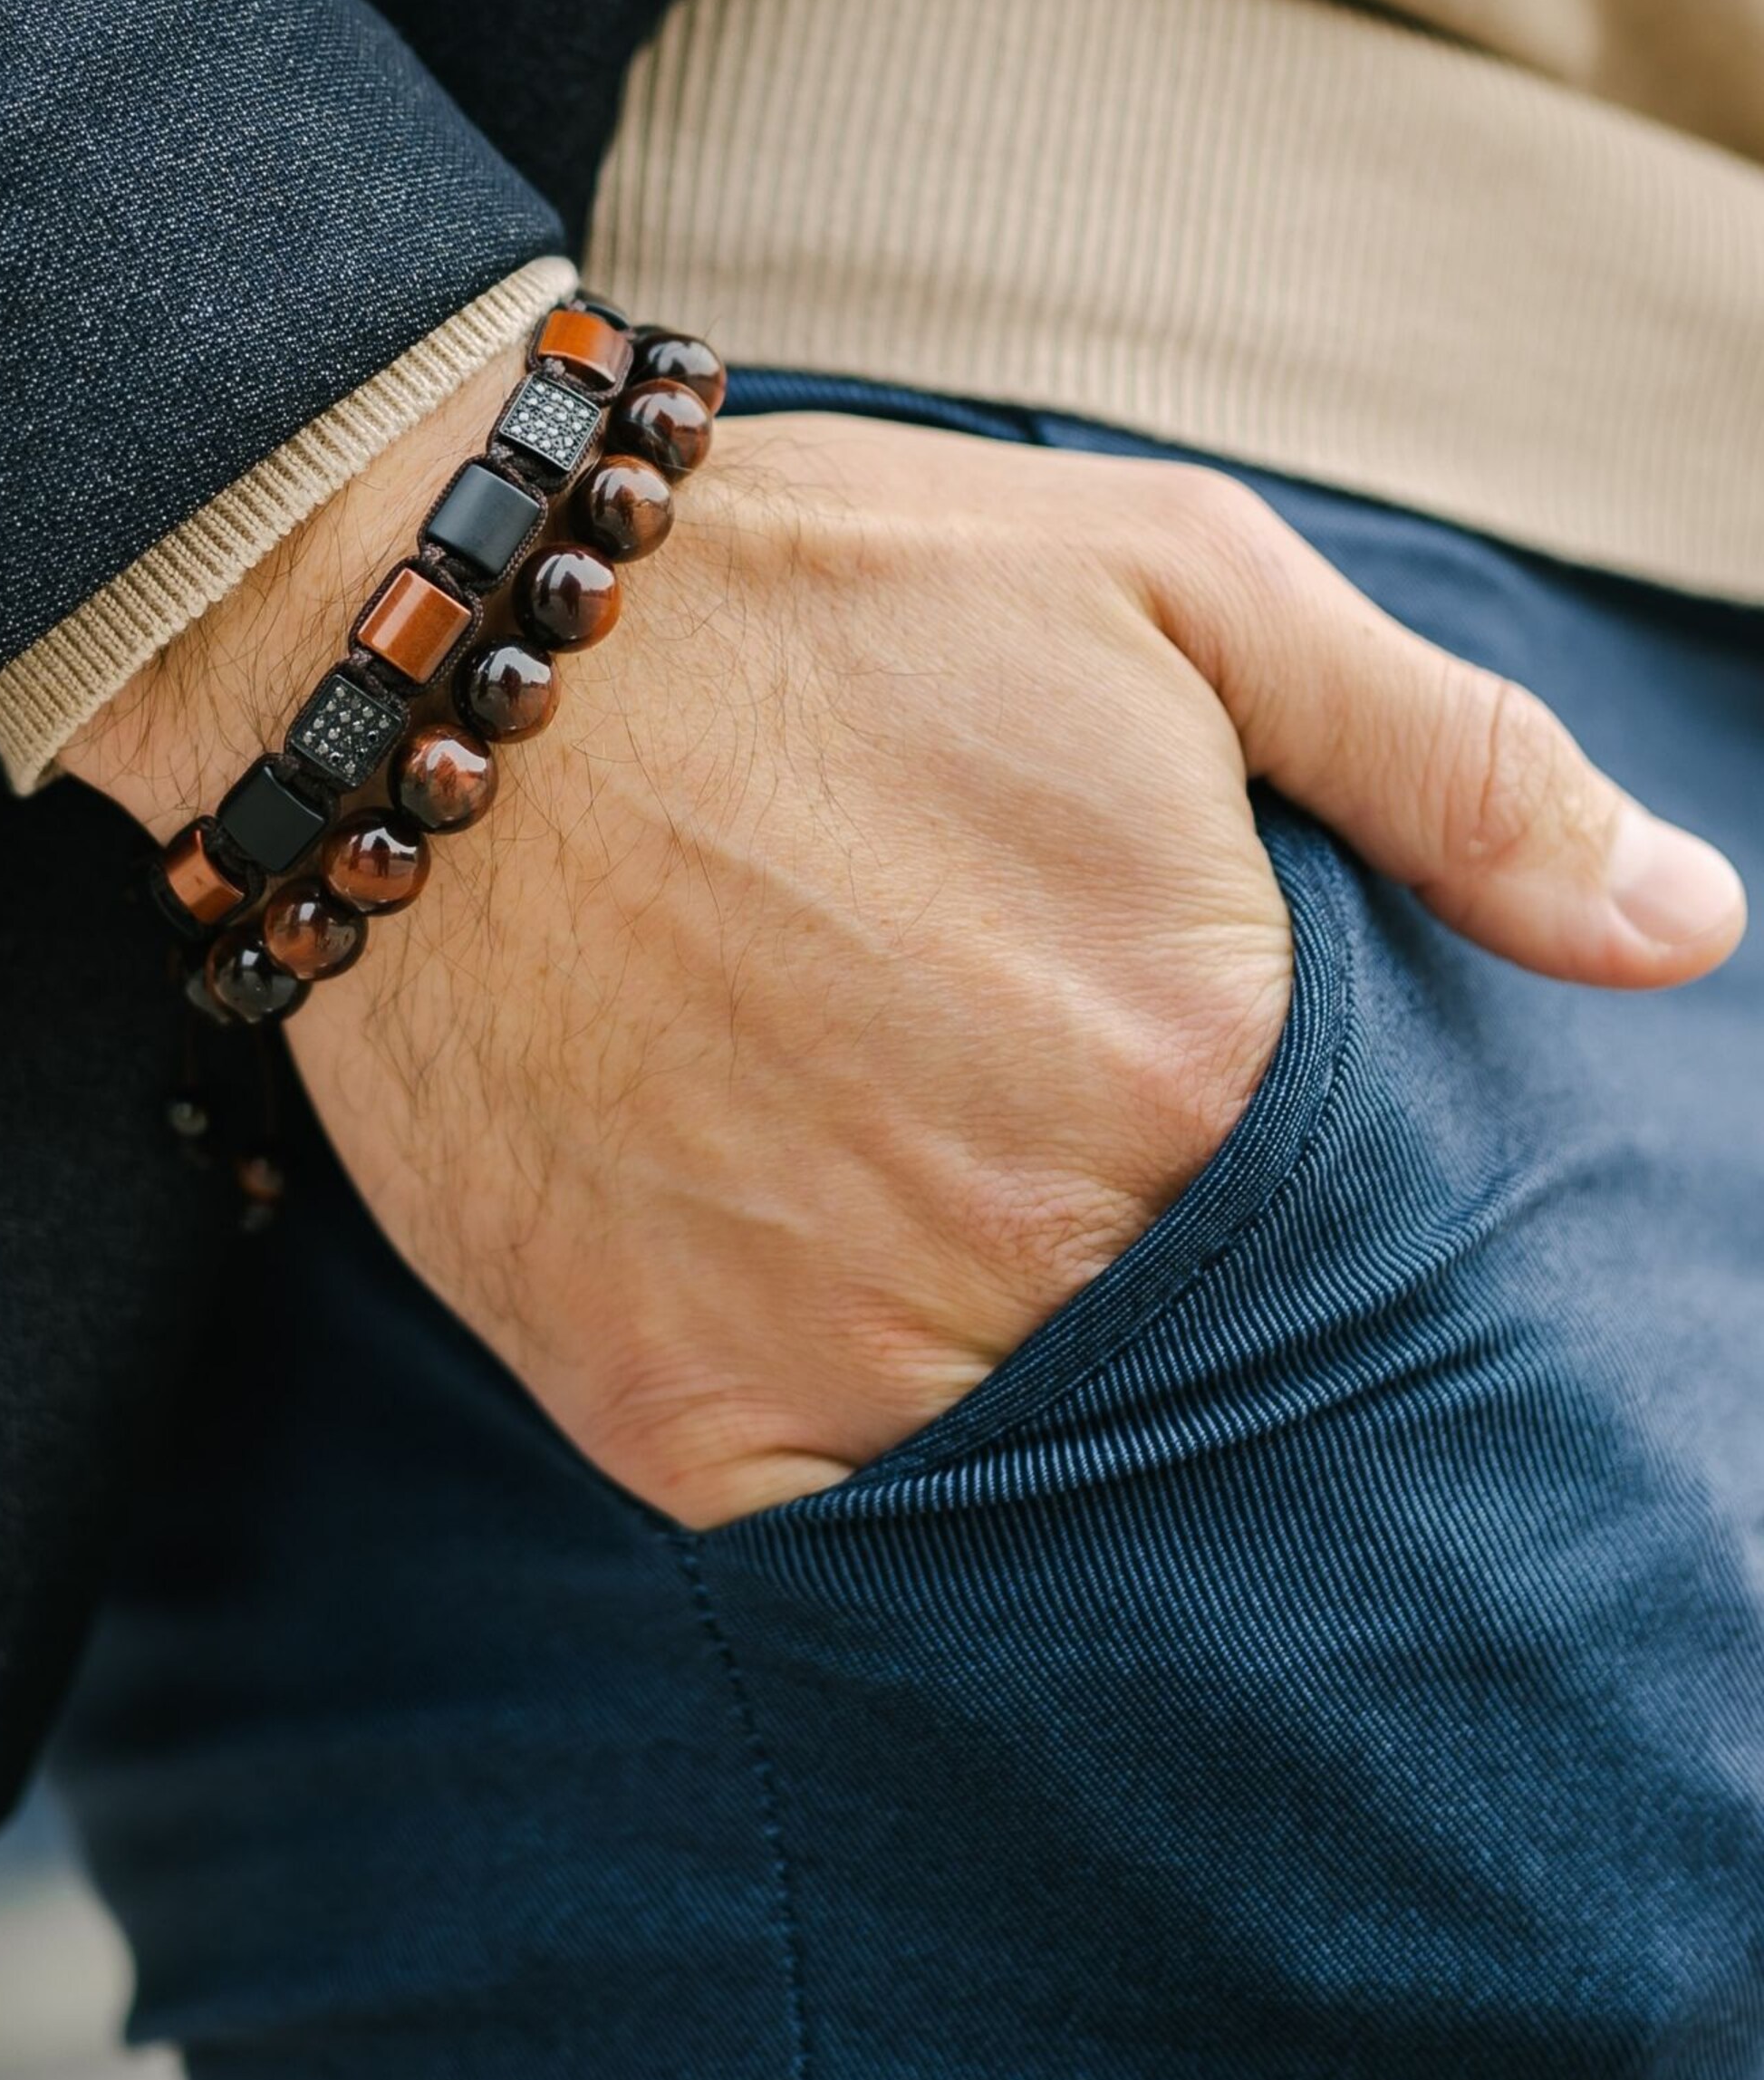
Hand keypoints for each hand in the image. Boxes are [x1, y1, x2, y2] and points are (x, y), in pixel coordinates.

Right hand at [69, 368, 1745, 1522]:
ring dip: (968, 1320)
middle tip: (976, 1080)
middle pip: (1172, 1332)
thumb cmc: (818, 595)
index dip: (1252, 1125)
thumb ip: (1454, 768)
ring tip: (860, 1135)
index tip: (1136, 1043)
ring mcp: (844, 1348)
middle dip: (1116, 1230)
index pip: (1338, 1207)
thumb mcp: (1172, 585)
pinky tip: (768, 1225)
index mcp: (1195, 1056)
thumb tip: (1692, 931)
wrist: (441, 657)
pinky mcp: (671, 1411)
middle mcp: (1038, 1239)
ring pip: (1005, 1434)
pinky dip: (820, 1398)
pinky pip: (821, 1494)